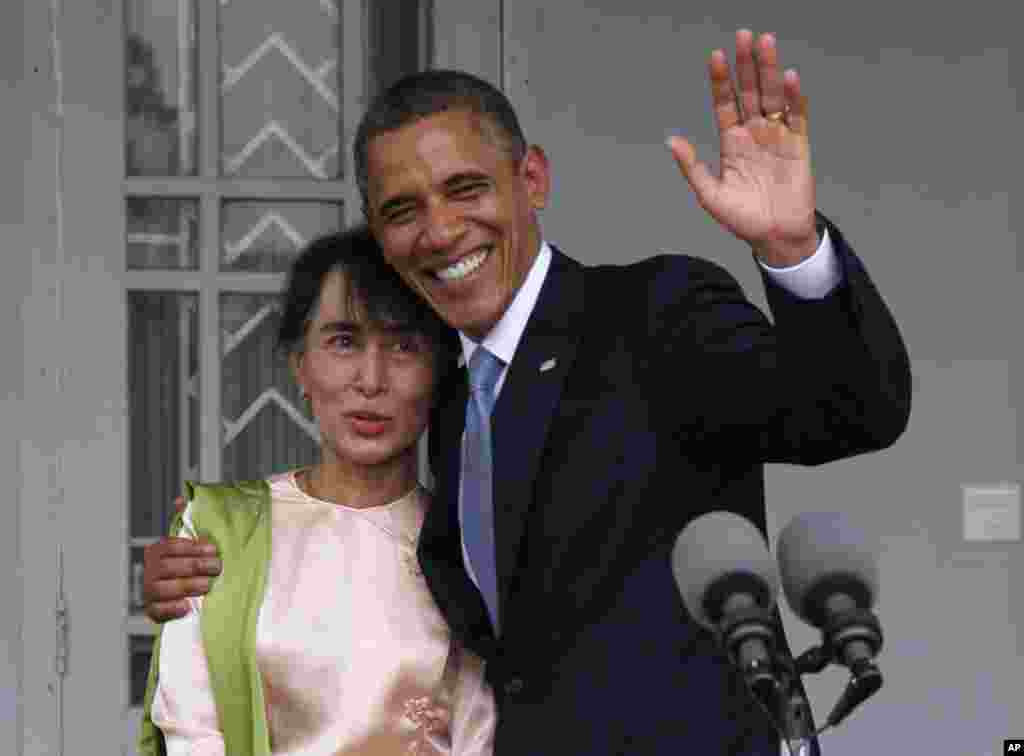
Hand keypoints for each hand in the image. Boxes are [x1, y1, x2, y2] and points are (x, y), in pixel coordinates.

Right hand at [142, 496, 221, 622]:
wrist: (180, 595)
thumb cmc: (186, 566)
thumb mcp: (189, 544)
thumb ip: (185, 522)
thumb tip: (180, 500)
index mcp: (158, 551)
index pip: (170, 547)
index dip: (192, 548)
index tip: (213, 550)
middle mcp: (150, 571)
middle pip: (169, 568)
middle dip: (195, 566)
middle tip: (216, 567)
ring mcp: (150, 592)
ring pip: (163, 589)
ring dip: (186, 586)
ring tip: (206, 585)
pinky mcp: (153, 611)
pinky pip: (157, 611)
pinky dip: (172, 609)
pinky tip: (187, 606)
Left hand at [668, 30, 817, 266]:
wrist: (775, 237)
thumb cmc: (742, 219)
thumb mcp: (710, 196)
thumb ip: (692, 168)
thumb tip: (672, 141)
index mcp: (731, 142)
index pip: (724, 104)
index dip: (721, 81)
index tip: (715, 56)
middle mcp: (753, 134)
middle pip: (749, 92)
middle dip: (745, 64)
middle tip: (743, 35)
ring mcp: (777, 137)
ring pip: (772, 97)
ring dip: (769, 70)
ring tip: (766, 42)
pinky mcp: (799, 146)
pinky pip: (796, 117)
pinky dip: (794, 98)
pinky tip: (789, 78)